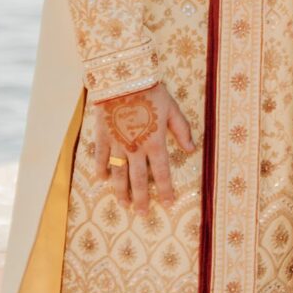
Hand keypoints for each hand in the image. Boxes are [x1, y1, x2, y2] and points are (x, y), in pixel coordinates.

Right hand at [92, 81, 194, 210]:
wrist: (123, 78)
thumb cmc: (151, 91)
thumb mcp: (172, 109)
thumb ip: (182, 130)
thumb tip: (191, 149)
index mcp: (155, 142)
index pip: (162, 173)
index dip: (166, 190)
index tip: (168, 203)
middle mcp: (136, 148)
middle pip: (138, 180)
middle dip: (141, 199)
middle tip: (142, 214)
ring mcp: (117, 143)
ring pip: (119, 174)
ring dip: (121, 191)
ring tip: (123, 204)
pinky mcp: (103, 135)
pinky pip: (101, 157)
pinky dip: (101, 169)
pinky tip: (102, 179)